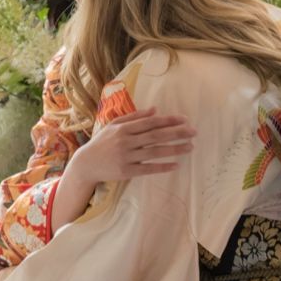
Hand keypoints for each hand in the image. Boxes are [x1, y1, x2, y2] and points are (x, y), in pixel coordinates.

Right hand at [68, 107, 195, 185]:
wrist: (86, 163)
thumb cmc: (102, 142)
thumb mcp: (114, 125)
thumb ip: (134, 117)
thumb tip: (155, 109)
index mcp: (124, 128)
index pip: (151, 122)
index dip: (169, 120)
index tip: (185, 119)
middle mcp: (126, 141)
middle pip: (156, 136)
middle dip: (177, 133)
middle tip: (193, 132)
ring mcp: (126, 157)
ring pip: (155, 152)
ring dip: (174, 149)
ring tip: (190, 147)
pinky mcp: (127, 171)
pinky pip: (148, 168)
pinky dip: (162, 167)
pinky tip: (176, 165)